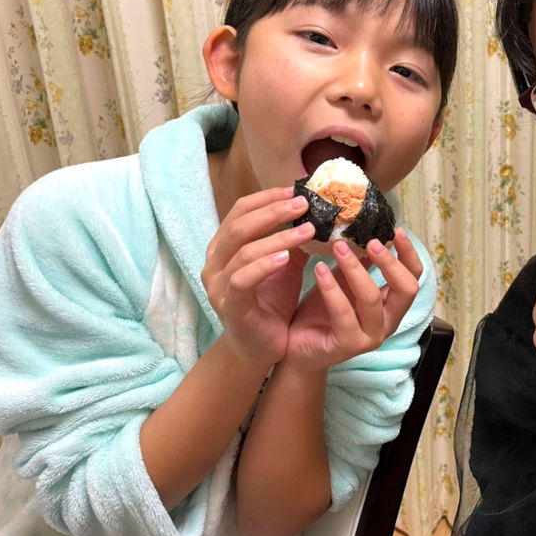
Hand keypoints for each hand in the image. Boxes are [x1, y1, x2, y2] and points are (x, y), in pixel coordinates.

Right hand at [202, 187, 313, 369]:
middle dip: (274, 211)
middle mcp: (215, 262)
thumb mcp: (286, 264)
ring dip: (278, 237)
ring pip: (243, 250)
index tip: (297, 189)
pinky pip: (242, 279)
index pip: (241, 210)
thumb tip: (320, 211)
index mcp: (225, 246)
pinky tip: (286, 257)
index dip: (268, 197)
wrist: (261, 346)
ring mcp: (218, 284)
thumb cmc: (271, 302)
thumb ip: (294, 239)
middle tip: (305, 204)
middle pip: (239, 225)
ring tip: (308, 230)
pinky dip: (263, 265)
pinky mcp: (229, 306)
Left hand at [283, 227, 422, 372]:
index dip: (408, 254)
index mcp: (391, 305)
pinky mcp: (348, 345)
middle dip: (390, 262)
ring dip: (355, 269)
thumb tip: (364, 228)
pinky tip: (319, 269)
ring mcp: (370, 336)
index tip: (397, 230)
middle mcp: (387, 322)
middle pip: (406, 289)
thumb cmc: (321, 312)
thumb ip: (359, 262)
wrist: (296, 347)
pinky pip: (343, 313)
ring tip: (338, 247)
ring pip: (372, 298)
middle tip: (371, 241)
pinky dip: (331, 288)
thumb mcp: (343, 281)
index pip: (413, 277)